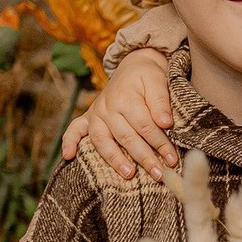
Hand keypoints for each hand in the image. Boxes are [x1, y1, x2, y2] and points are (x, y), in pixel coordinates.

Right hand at [61, 48, 176, 179]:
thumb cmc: (148, 77)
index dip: (160, 144)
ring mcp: (96, 114)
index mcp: (126, 98)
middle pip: (126, 137)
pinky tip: (67, 157)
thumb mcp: (158, 81)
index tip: (173, 160)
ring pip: (103, 140)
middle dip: (144, 158)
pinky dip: (69, 142)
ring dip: (115, 159)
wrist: (133, 66)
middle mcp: (107, 107)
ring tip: (129, 175)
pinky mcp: (88, 118)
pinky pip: (75, 129)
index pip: (145, 126)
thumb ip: (161, 102)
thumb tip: (166, 123)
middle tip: (159, 174)